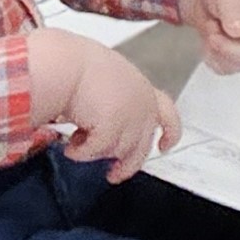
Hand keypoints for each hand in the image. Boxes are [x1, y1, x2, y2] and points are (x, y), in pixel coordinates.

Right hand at [58, 41, 179, 180]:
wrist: (68, 64)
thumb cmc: (79, 68)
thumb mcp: (108, 83)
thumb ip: (116, 105)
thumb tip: (103, 129)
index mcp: (143, 90)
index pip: (168, 113)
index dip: (170, 132)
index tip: (166, 146)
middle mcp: (143, 104)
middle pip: (141, 147)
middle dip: (127, 165)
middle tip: (113, 174)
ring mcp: (131, 117)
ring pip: (117, 152)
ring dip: (96, 152)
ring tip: (76, 140)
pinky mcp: (114, 128)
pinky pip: (97, 152)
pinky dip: (82, 153)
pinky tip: (71, 147)